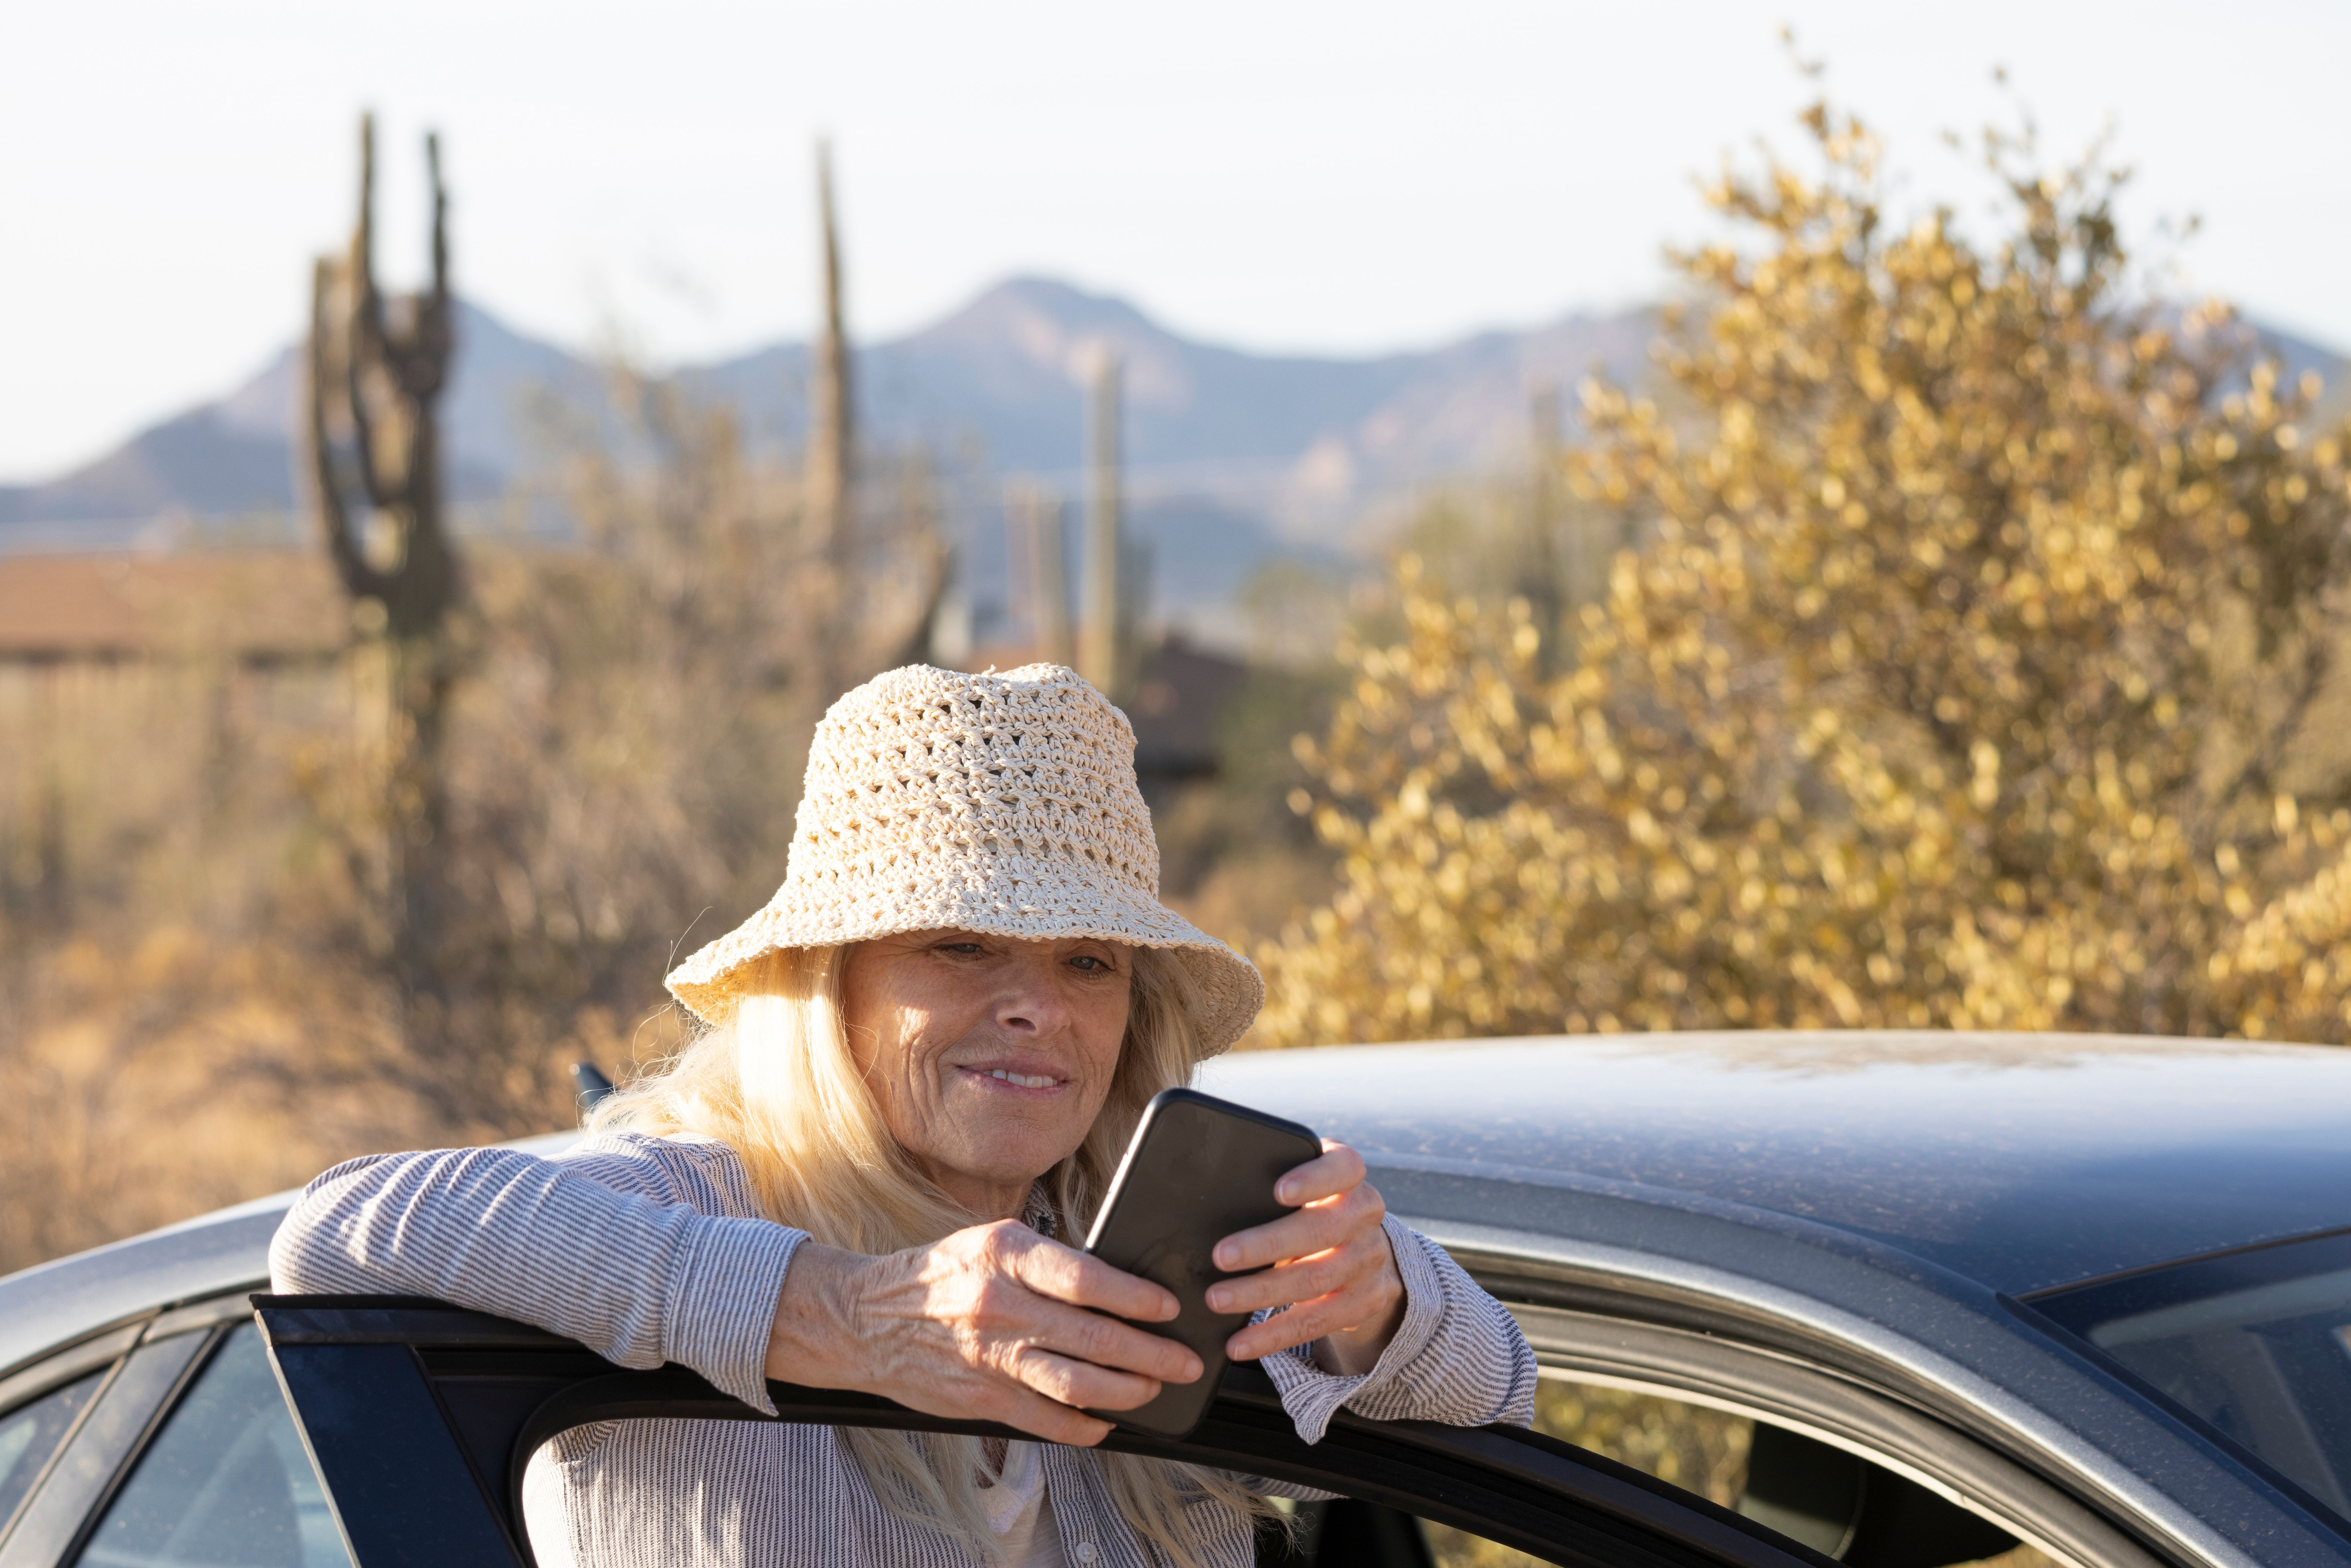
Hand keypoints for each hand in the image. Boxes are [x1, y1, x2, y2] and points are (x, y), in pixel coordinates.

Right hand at [765, 1220, 1203, 1445]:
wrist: (862, 1318)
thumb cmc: (939, 1274)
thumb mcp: (989, 1242)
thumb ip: (1044, 1261)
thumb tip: (1112, 1284)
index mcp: (1004, 1254)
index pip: (1086, 1278)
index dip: (1136, 1297)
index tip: (1169, 1308)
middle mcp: (999, 1304)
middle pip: (1091, 1337)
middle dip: (1150, 1354)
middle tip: (1186, 1362)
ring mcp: (988, 1355)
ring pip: (1074, 1383)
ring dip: (1124, 1392)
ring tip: (1153, 1391)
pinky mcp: (978, 1397)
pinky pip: (1043, 1419)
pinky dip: (1081, 1426)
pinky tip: (1105, 1424)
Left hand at [1206, 1140, 1405, 1375]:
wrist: (1367, 1249)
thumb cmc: (1315, 1206)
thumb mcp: (1308, 1185)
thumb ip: (1273, 1180)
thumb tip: (1203, 1192)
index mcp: (1350, 1178)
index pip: (1344, 1168)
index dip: (1314, 1179)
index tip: (1278, 1191)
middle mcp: (1366, 1217)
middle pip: (1320, 1230)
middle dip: (1266, 1245)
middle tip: (1220, 1256)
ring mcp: (1368, 1262)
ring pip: (1315, 1280)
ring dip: (1260, 1293)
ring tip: (1217, 1299)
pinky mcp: (1364, 1302)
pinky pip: (1315, 1323)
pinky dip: (1272, 1336)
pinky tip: (1238, 1344)